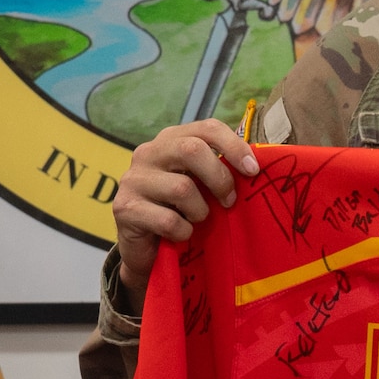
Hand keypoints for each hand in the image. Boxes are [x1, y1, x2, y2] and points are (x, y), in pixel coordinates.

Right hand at [112, 119, 260, 308]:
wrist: (146, 250)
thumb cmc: (181, 212)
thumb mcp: (202, 186)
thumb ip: (219, 170)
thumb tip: (254, 167)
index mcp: (171, 140)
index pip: (206, 128)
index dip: (234, 146)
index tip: (253, 171)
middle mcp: (148, 152)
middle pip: (192, 149)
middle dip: (219, 178)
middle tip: (228, 201)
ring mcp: (132, 179)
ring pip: (182, 188)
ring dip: (200, 211)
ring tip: (196, 220)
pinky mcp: (124, 208)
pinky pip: (168, 220)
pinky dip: (183, 232)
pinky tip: (180, 235)